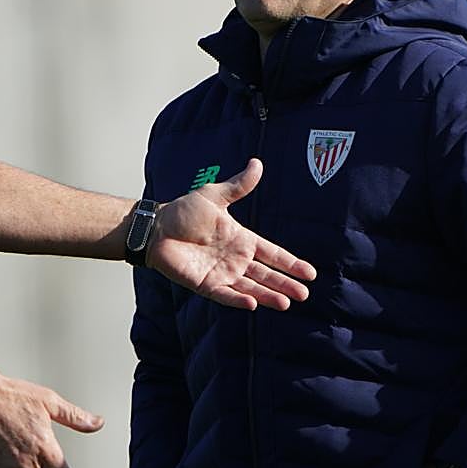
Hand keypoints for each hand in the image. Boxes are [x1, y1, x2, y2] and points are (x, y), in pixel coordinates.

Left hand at [147, 158, 316, 309]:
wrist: (156, 227)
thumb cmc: (184, 211)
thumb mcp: (215, 195)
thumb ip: (239, 185)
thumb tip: (257, 163)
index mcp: (241, 239)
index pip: (272, 253)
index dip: (291, 263)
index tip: (310, 273)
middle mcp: (235, 259)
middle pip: (266, 275)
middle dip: (285, 284)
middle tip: (304, 295)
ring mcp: (221, 273)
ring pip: (251, 288)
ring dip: (268, 296)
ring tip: (286, 303)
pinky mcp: (205, 284)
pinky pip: (225, 295)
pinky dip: (238, 300)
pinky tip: (254, 304)